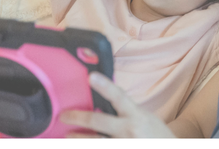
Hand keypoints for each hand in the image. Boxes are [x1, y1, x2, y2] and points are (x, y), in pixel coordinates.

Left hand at [59, 72, 175, 137]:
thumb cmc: (156, 134)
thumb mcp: (145, 117)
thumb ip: (126, 110)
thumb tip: (105, 99)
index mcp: (137, 115)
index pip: (118, 96)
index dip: (105, 86)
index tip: (91, 76)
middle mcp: (130, 130)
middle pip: (98, 121)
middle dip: (77, 117)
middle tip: (63, 115)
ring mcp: (124, 144)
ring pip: (95, 140)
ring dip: (79, 138)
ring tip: (69, 135)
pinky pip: (102, 147)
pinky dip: (91, 144)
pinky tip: (83, 142)